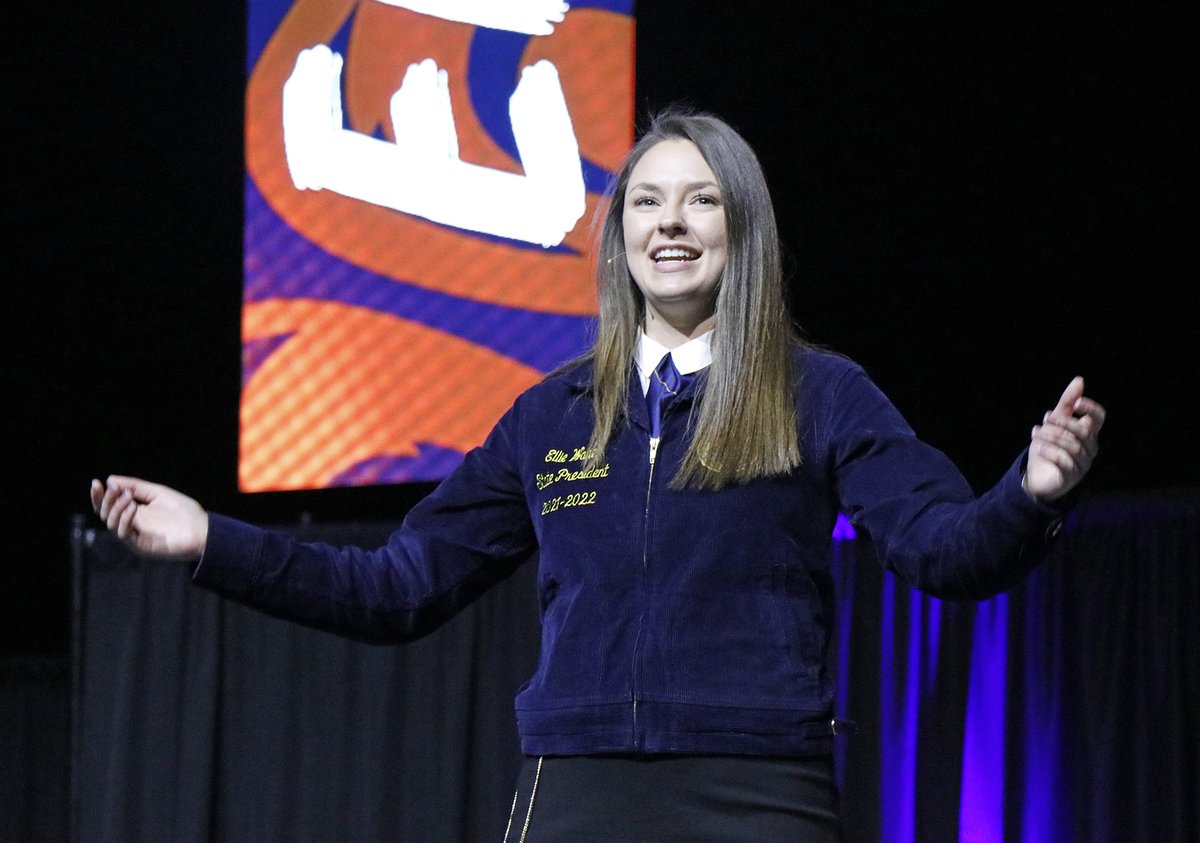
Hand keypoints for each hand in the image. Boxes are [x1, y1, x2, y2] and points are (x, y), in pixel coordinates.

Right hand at [90, 476, 208, 559]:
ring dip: (115, 508)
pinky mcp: (141, 546)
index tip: (96, 483)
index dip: (99, 496)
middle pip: (106, 515)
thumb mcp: (157, 493)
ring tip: (127, 497)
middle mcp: (132, 525)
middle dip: (105, 501)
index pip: (109, 506)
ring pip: (112, 524)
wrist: (202, 530)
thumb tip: (110, 479)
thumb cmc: (184, 512)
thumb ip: (135, 487)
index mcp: (134, 513)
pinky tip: (132, 508)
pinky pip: (124, 534)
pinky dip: (124, 519)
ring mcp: (135, 536)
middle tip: (113, 490)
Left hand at [1022, 376, 1106, 502]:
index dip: (1091, 408)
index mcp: (1088, 433)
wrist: (1036, 477)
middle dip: (1063, 423)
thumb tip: (1079, 380)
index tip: (1076, 402)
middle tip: (1046, 420)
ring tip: (1036, 433)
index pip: (1099, 418)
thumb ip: (1066, 403)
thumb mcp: (1054, 423)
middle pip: (1083, 432)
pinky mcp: (1071, 477)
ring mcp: (1082, 464)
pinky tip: (1037, 446)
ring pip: (1072, 446)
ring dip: (1051, 437)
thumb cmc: (1049, 446)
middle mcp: (1090, 449)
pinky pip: (1064, 462)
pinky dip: (1049, 452)